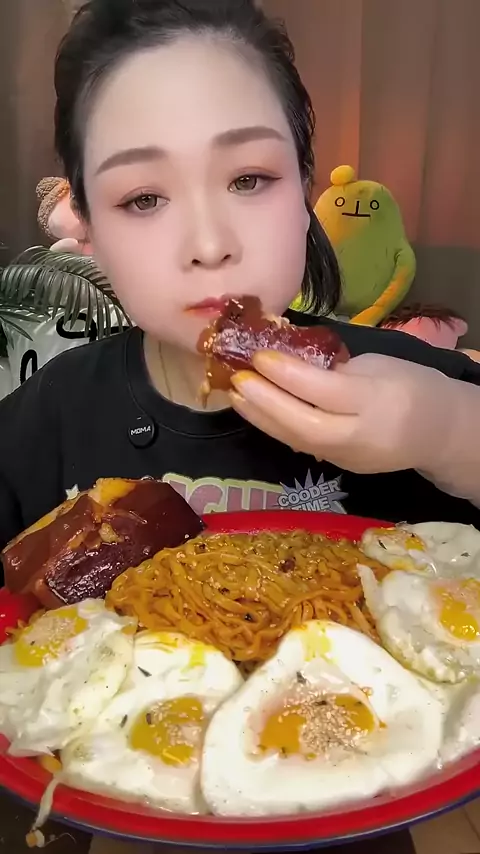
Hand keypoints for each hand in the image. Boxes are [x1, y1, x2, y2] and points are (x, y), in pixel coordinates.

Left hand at [229, 351, 460, 475]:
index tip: (260, 355)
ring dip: (262, 418)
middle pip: (306, 423)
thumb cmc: (410, 386)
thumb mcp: (379, 364)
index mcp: (378, 400)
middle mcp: (361, 434)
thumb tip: (289, 357)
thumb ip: (335, 366)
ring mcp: (349, 457)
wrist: (438, 432)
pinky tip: (254, 411)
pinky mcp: (339, 466)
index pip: (326, 390)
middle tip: (237, 379)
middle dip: (267, 401)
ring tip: (234, 395)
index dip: (289, 374)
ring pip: (298, 440)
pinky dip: (275, 428)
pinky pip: (302, 446)